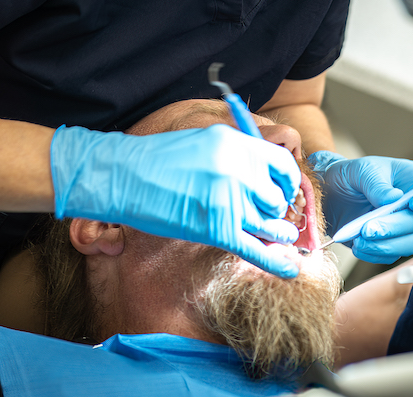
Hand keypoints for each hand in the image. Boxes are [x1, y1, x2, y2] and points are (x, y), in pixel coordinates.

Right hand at [51, 124, 302, 277]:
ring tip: (281, 236)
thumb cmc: (160, 159)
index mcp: (238, 144)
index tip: (284, 191)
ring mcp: (229, 200)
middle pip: (279, 198)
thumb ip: (238, 155)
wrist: (123, 176)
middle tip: (270, 215)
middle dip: (277, 210)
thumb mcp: (207, 141)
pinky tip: (289, 270)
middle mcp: (239, 170)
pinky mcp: (216, 229)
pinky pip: (256, 249)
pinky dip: (275, 262)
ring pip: (271, 224)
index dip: (289, 182)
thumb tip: (266, 178)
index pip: (284, 166)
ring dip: (278, 233)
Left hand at [309, 151, 412, 263]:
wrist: (329, 194)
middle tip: (369, 227)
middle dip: (395, 226)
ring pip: (406, 244)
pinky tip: (357, 243)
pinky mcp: (387, 244)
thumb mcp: (362, 169)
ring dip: (384, 244)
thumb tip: (393, 199)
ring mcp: (402, 228)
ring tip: (360, 236)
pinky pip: (388, 255)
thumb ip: (377, 183)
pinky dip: (372, 252)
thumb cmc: (351, 176)